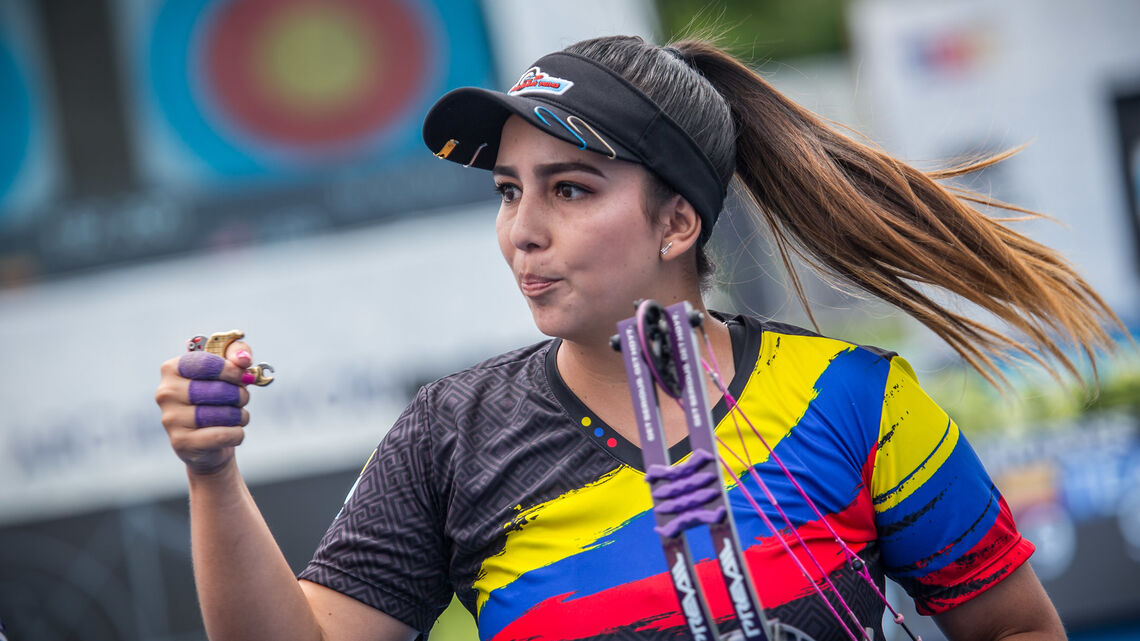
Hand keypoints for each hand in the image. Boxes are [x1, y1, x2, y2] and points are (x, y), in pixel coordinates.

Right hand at [157, 340, 253, 474]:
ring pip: (222, 414)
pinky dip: (237, 433)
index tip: (243, 376)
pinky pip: (222, 435)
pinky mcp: (181, 442)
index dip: (231, 370)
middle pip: (218, 390)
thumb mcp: (228, 369)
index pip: (206, 363)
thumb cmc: (218, 398)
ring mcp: (171, 418)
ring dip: (240, 415)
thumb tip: (243, 359)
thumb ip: (238, 353)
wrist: (209, 441)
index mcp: (173, 368)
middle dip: (240, 395)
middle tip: (242, 398)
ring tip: (238, 415)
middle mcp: (166, 392)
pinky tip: (234, 431)